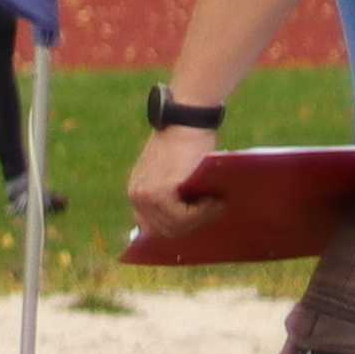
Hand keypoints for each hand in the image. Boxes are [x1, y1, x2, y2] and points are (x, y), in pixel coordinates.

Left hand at [129, 119, 219, 239]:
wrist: (185, 123)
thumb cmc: (186, 146)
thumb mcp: (169, 173)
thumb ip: (169, 196)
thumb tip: (183, 225)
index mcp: (136, 193)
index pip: (152, 228)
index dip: (179, 226)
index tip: (199, 218)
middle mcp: (136, 196)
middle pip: (166, 230)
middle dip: (194, 224)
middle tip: (215, 209)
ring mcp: (146, 195)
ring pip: (177, 225)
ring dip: (202, 217)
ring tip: (218, 202)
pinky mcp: (161, 191)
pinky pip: (185, 216)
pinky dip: (204, 211)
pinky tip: (216, 199)